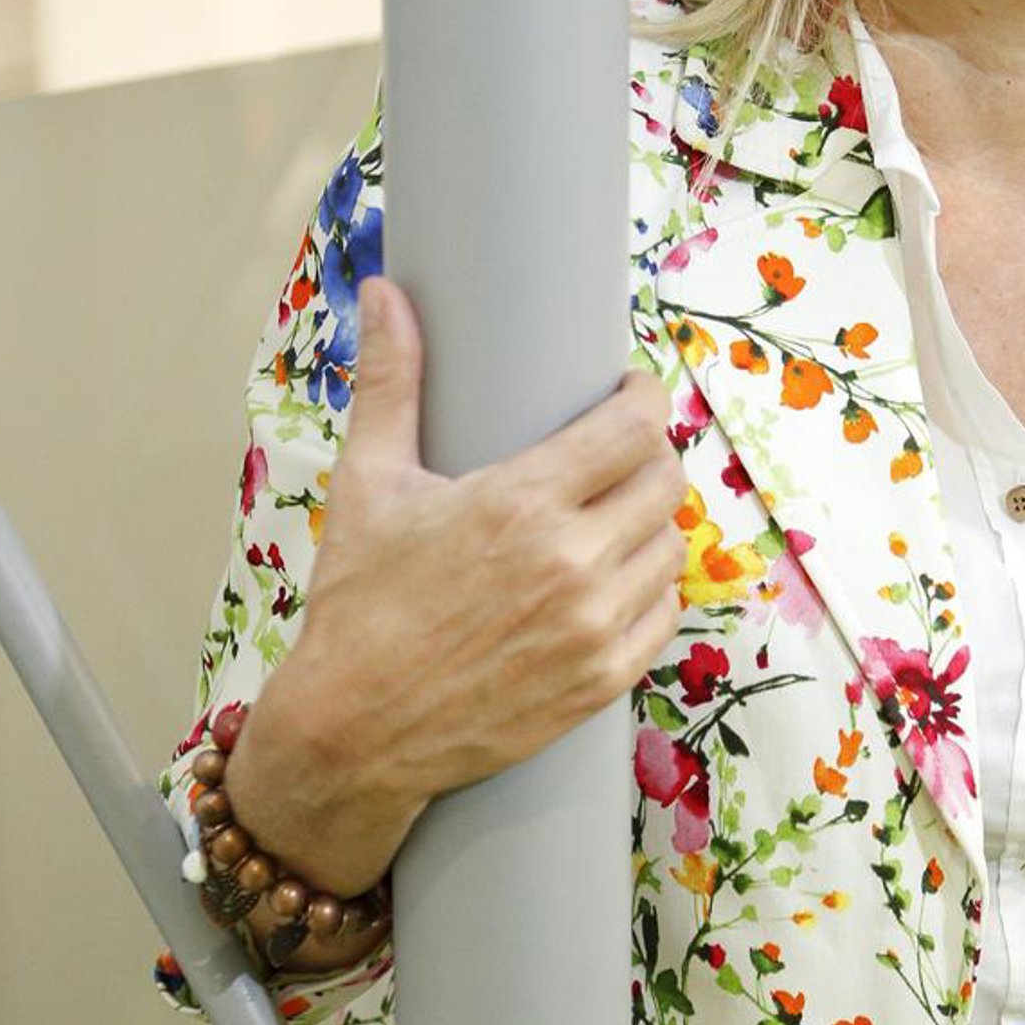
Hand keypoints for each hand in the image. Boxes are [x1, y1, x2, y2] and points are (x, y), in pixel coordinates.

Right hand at [230, 274, 685, 888]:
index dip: (642, 399)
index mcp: (522, 502)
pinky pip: (663, 613)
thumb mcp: (369, 484)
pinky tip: (615, 577)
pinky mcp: (603, 681)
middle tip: (618, 453)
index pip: (634, 426)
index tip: (629, 392)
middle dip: (648, 456)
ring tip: (613, 514)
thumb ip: (390, 381)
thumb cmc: (358, 604)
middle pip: (665, 481)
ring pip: (670, 547)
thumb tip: (385, 292)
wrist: (354, 732)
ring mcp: (594, 627)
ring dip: (650, 523)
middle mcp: (571, 563)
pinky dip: (647, 589)